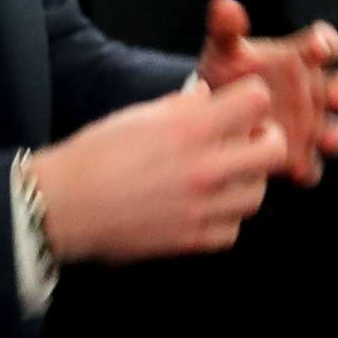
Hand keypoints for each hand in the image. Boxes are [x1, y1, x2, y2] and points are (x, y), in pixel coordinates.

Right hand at [28, 78, 286, 263]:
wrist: (64, 205)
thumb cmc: (95, 155)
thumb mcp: (139, 115)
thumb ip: (183, 106)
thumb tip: (210, 97)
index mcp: (189, 128)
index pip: (256, 101)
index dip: (251, 99)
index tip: (241, 107)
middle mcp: (204, 168)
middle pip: (274, 150)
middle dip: (265, 140)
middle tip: (248, 141)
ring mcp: (202, 208)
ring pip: (258, 193)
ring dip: (247, 180)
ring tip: (226, 175)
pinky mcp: (193, 240)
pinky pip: (234, 229)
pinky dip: (227, 217)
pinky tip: (208, 206)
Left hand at [195, 0, 337, 186]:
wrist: (213, 115)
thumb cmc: (226, 73)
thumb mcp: (222, 50)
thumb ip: (226, 29)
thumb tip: (224, 6)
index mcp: (301, 58)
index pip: (325, 45)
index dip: (325, 44)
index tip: (316, 48)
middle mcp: (314, 90)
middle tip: (336, 96)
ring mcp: (310, 124)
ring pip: (335, 130)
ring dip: (335, 135)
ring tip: (325, 140)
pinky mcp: (299, 154)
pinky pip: (313, 165)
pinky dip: (309, 168)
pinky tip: (297, 171)